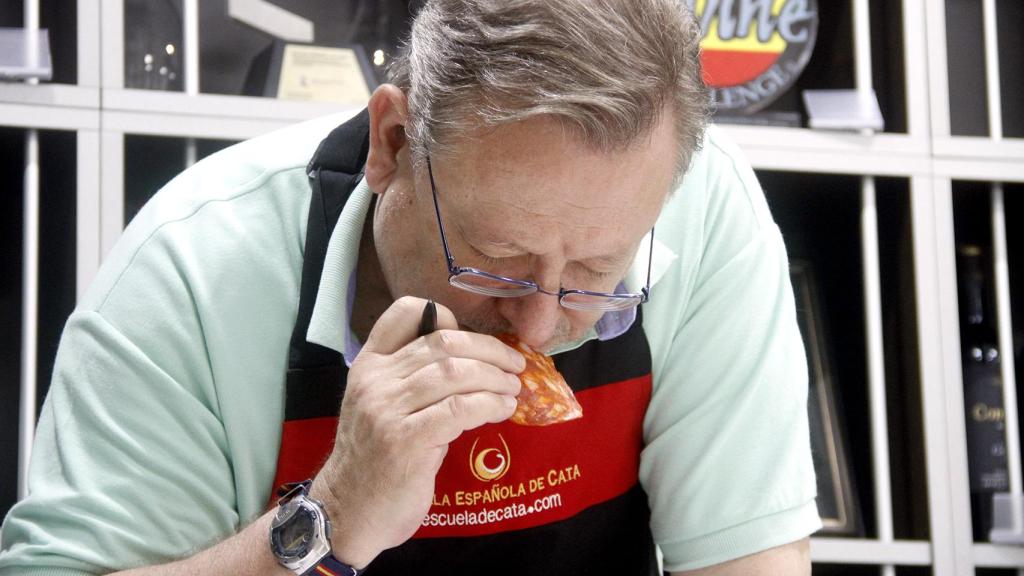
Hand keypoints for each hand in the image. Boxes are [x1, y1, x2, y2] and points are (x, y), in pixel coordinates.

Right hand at [310, 296, 524, 567]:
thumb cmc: (375, 460)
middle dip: (489, 350)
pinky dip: (489, 404)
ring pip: (454, 373)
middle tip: (515, 364)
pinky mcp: (405, 442)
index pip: (402, 313)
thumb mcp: (383, 407)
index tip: (472, 338)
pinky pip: (459, 409)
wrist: (348, 512)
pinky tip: (503, 409)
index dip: (444, 315)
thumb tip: (472, 360)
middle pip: (443, 343)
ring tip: (513, 388)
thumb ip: (412, 380)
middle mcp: (375, 381)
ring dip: (494, 378)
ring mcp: (387, 410)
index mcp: (368, 365)